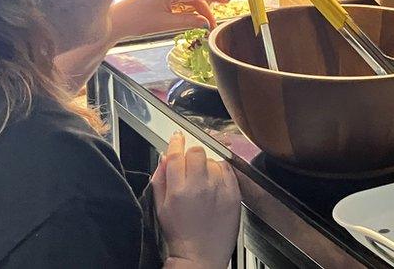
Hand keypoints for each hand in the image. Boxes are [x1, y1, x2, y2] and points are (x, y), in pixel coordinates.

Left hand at [109, 0, 228, 40]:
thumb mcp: (165, 24)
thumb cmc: (136, 21)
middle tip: (216, 16)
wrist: (115, 21)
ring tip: (207, 15)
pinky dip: (187, 1)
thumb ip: (187, 21)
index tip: (227, 0)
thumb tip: (204, 22)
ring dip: (197, 2)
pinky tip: (192, 8)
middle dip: (207, 2)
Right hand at [153, 133, 240, 268]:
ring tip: (203, 182)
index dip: (176, 142)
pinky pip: (228, 170)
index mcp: (178, 190)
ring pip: (213, 160)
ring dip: (207, 165)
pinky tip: (215, 185)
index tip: (177, 137)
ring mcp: (218, 189)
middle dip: (192, 154)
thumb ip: (160, 179)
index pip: (175, 154)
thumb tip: (163, 158)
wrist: (200, 255)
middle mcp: (199, 186)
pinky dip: (221, 172)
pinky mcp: (233, 194)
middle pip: (196, 151)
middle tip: (190, 165)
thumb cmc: (180, 234)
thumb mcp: (160, 207)